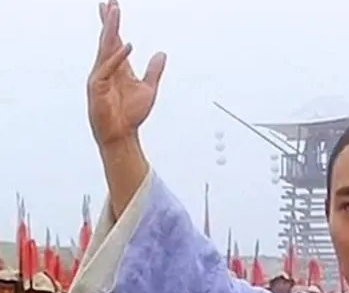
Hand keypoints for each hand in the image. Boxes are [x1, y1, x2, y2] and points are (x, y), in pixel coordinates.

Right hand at [87, 0, 165, 148]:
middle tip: (110, 2)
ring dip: (110, 30)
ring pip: (105, 48)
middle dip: (109, 20)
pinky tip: (128, 45)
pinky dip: (117, 57)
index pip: (115, 40)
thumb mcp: (148, 88)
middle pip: (107, 39)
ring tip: (113, 13)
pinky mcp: (96, 87)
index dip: (113, 23)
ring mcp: (100, 76)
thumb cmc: (131, 115)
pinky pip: (107, 68)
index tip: (113, 6)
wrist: (122, 134)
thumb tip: (161, 54)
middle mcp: (107, 69)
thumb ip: (154, 70)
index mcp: (118, 67)